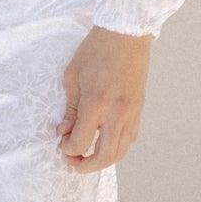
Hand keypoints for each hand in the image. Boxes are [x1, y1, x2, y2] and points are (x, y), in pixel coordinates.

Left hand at [56, 25, 151, 170]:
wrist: (125, 35)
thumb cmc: (96, 51)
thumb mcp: (72, 76)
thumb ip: (70, 109)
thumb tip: (63, 132)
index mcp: (96, 103)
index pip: (81, 142)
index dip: (68, 149)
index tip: (61, 143)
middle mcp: (116, 113)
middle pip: (104, 156)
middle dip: (86, 166)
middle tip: (74, 163)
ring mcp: (131, 113)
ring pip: (120, 152)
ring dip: (103, 161)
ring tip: (89, 157)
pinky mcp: (139, 110)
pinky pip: (129, 139)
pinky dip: (116, 148)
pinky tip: (105, 143)